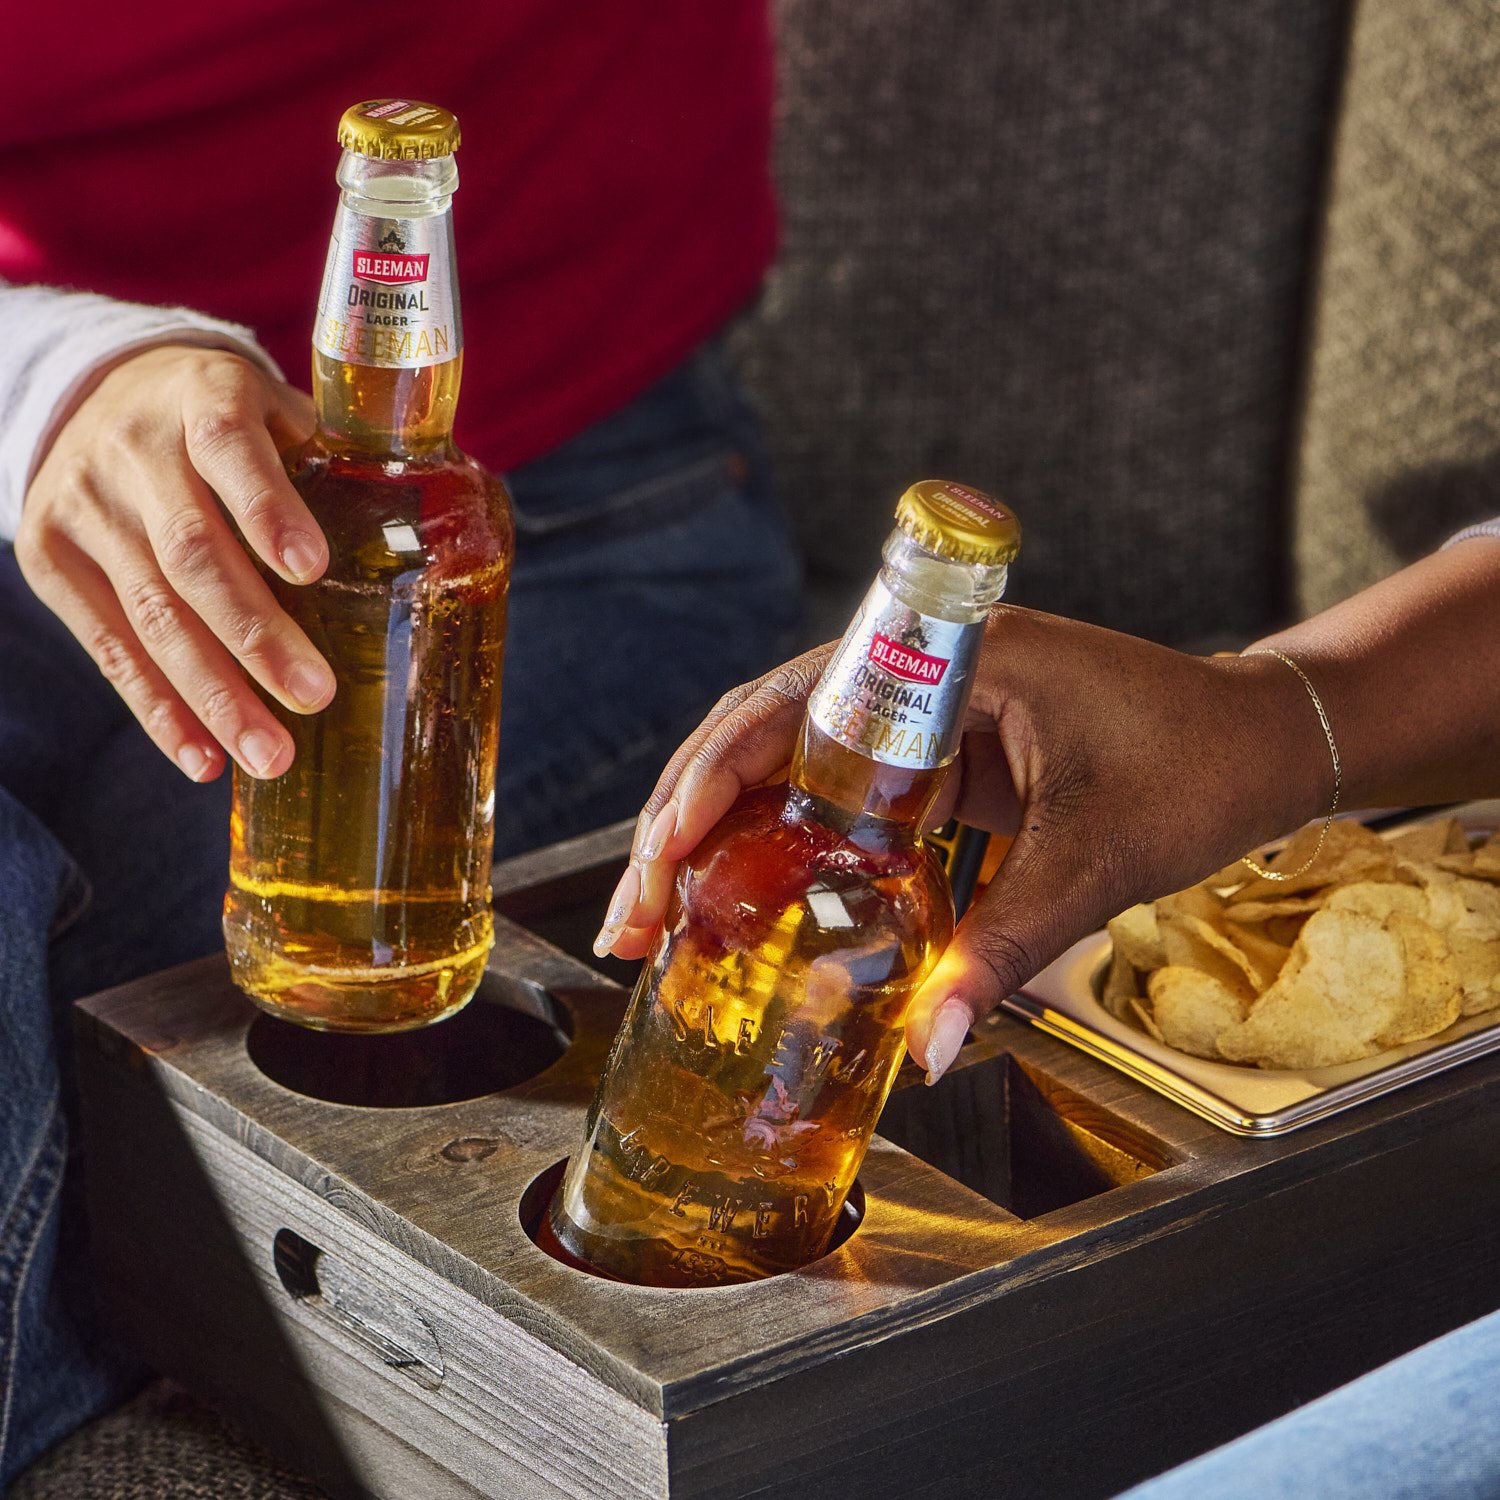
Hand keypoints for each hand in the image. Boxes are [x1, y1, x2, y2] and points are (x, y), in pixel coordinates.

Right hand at [16, 345, 333, 781]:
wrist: (95, 395)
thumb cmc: (224, 418)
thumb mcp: (277, 410)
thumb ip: (337, 461)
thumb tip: (440, 544)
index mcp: (204, 395)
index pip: (229, 445)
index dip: (268, 509)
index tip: (312, 568)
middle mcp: (135, 448)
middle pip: (192, 554)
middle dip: (254, 635)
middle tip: (315, 695)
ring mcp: (85, 505)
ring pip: (150, 612)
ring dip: (212, 694)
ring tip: (269, 754)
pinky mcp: (51, 558)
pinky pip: (108, 647)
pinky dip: (158, 709)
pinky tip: (203, 756)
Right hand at [594, 607, 1326, 1079]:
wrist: (1265, 743)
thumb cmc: (1198, 767)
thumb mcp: (1098, 857)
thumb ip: (1007, 947)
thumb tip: (932, 1047)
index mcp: (955, 661)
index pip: (799, 698)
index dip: (717, 768)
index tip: (665, 843)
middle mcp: (923, 674)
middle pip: (770, 732)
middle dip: (689, 817)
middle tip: (637, 909)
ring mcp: (926, 715)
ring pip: (793, 763)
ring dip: (724, 834)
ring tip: (662, 914)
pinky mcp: (939, 760)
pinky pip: (841, 794)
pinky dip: (788, 845)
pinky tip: (750, 904)